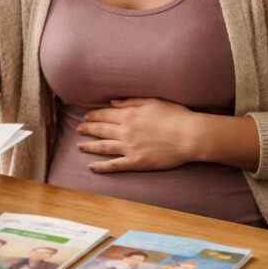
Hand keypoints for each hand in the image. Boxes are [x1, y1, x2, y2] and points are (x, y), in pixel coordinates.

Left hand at [76, 98, 200, 172]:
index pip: (105, 115)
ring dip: (90, 146)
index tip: (86, 116)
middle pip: (101, 130)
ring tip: (80, 146)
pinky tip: (92, 167)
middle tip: (78, 129)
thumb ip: (131, 101)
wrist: (189, 136)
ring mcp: (129, 148)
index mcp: (129, 115)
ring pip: (103, 147)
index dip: (94, 116)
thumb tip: (112, 103)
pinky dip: (101, 166)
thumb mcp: (153, 101)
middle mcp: (125, 131)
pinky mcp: (136, 162)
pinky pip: (114, 165)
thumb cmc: (175, 115)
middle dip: (88, 129)